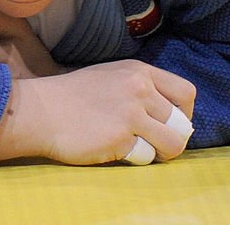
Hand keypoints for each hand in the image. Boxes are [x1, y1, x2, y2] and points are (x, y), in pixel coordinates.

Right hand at [0, 59, 195, 166]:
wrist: (43, 110)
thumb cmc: (75, 95)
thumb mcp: (113, 76)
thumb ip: (141, 88)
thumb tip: (170, 112)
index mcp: (140, 71)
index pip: (186, 92)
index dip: (184, 114)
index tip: (170, 124)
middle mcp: (140, 88)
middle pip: (183, 123)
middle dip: (173, 138)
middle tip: (155, 143)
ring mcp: (132, 113)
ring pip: (173, 144)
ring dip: (159, 152)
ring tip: (139, 148)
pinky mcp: (122, 138)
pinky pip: (145, 157)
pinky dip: (134, 158)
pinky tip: (114, 148)